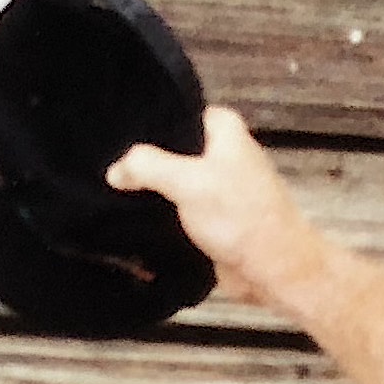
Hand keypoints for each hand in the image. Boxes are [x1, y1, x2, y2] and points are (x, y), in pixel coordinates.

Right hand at [108, 105, 326, 310]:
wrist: (274, 271)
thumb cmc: (244, 220)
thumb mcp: (188, 182)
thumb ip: (146, 166)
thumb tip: (116, 171)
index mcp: (223, 129)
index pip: (173, 113)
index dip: (145, 126)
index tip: (113, 137)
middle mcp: (222, 152)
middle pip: (168, 149)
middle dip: (143, 162)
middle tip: (109, 170)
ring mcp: (217, 186)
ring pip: (171, 182)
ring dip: (150, 193)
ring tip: (114, 195)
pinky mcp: (212, 217)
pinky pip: (177, 210)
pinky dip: (160, 215)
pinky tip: (133, 219)